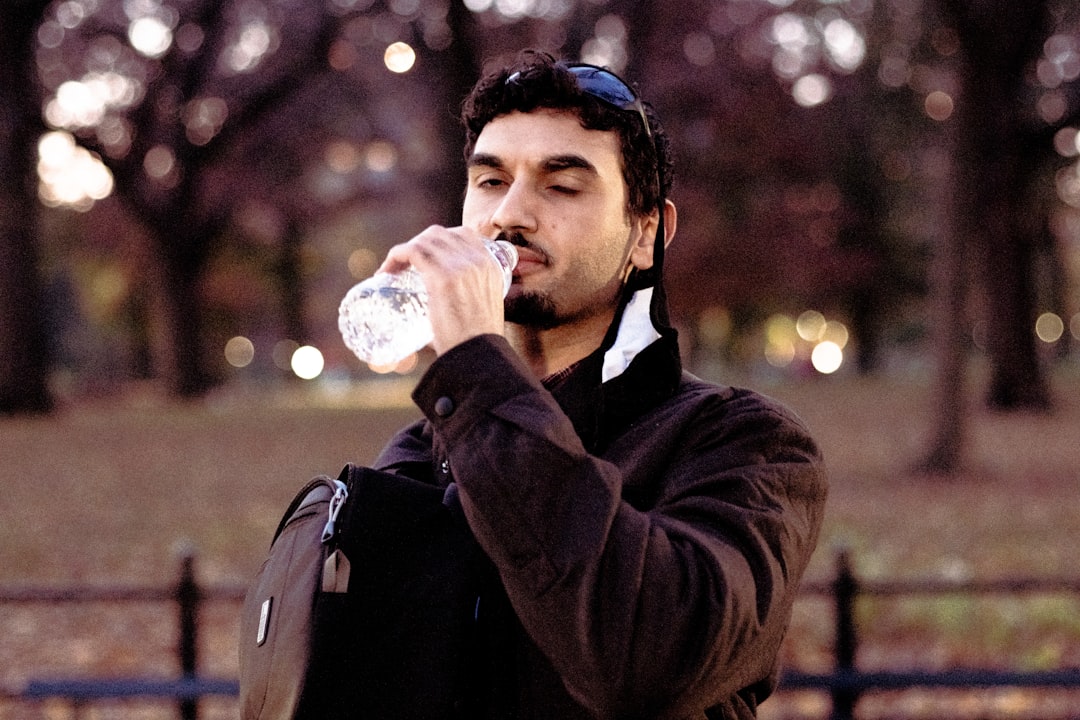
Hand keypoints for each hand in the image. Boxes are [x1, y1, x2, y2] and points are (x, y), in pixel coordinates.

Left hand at [379, 226, 505, 355]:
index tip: (424, 258)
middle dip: (419, 244)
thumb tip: (443, 310)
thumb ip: (470, 299)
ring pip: (424, 240)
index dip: (439, 242)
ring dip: (404, 251)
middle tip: (405, 266)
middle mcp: (478, 259)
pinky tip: (387, 271)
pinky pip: (412, 251)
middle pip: (440, 234)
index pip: (463, 235)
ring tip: (392, 270)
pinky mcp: (442, 277)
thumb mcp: (484, 309)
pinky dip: (395, 256)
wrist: (479, 357)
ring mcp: (461, 266)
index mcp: (491, 265)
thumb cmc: (477, 343)